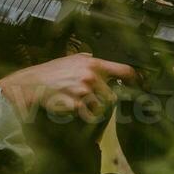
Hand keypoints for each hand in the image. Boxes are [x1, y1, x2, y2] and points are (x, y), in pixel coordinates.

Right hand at [0, 53, 138, 121]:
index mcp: (93, 63)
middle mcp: (91, 76)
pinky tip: (72, 108)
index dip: (136, 79)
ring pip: (101, 107)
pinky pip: (89, 115)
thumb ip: (87, 60)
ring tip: (78, 103)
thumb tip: (98, 59)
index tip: (140, 86)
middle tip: (90, 100)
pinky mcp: (77, 104)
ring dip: (92, 109)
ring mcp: (84, 91)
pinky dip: (83, 115)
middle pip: (112, 96)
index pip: (124, 70)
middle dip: (103, 100)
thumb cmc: (51, 72)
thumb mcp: (70, 59)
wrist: (32, 84)